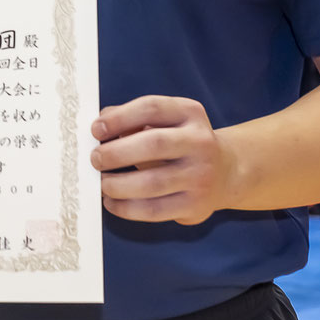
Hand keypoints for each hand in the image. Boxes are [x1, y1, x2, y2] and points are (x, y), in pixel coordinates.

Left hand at [91, 96, 233, 224]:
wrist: (224, 172)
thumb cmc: (180, 143)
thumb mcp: (165, 121)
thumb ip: (132, 119)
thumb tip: (99, 127)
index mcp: (190, 113)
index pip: (152, 108)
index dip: (119, 118)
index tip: (96, 130)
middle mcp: (201, 143)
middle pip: (154, 144)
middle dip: (116, 153)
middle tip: (96, 159)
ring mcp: (201, 176)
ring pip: (151, 183)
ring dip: (117, 185)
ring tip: (102, 183)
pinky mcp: (195, 205)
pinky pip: (153, 210)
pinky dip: (125, 208)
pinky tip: (111, 202)